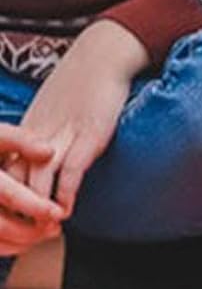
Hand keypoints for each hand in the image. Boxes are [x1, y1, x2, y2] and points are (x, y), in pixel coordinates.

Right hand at [0, 129, 64, 256]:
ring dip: (21, 242)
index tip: (57, 212)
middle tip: (55, 227)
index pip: (9, 195)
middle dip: (31, 230)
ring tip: (45, 233)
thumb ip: (21, 140)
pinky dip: (7, 246)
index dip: (35, 206)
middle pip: (1, 225)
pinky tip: (25, 240)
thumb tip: (49, 152)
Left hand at [16, 19, 149, 216]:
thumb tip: (42, 153)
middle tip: (21, 235)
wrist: (104, 53)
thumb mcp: (52, 106)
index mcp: (25, 129)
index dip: (3, 195)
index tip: (8, 216)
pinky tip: (66, 212)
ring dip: (38, 210)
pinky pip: (71, 172)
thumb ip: (43, 130)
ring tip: (42, 233)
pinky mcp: (89, 134)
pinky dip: (65, 195)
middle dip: (16, 210)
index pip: (2, 169)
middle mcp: (38, 135)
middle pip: (14, 180)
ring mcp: (63, 135)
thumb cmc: (82, 79)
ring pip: (37, 181)